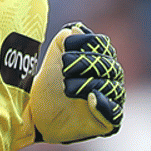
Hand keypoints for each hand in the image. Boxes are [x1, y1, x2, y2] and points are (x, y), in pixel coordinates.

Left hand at [30, 22, 124, 142]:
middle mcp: (112, 78)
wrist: (36, 110)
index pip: (103, 45)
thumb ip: (66, 38)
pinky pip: (114, 113)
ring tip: (66, 87)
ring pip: (111, 87)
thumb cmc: (49, 82)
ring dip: (87, 84)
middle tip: (64, 69)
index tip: (64, 48)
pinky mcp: (108, 121)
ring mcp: (111, 99)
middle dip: (84, 65)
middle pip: (109, 66)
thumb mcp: (55, 55)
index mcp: (102, 59)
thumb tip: (76, 28)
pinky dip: (104, 104)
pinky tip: (91, 98)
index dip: (86, 44)